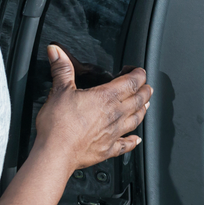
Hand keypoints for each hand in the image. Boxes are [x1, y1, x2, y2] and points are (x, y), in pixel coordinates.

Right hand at [35, 45, 151, 173]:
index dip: (138, 75)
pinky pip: (125, 145)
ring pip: (136, 120)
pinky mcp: (108, 150)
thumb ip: (61, 69)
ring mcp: (113, 133)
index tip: (140, 71)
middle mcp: (114, 115)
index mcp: (106, 97)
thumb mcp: (59, 91)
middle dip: (145, 91)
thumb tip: (56, 51)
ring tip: (146, 105)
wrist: (56, 153)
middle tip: (148, 87)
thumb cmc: (58, 124)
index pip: (131, 82)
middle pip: (138, 100)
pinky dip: (133, 141)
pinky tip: (136, 140)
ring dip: (143, 111)